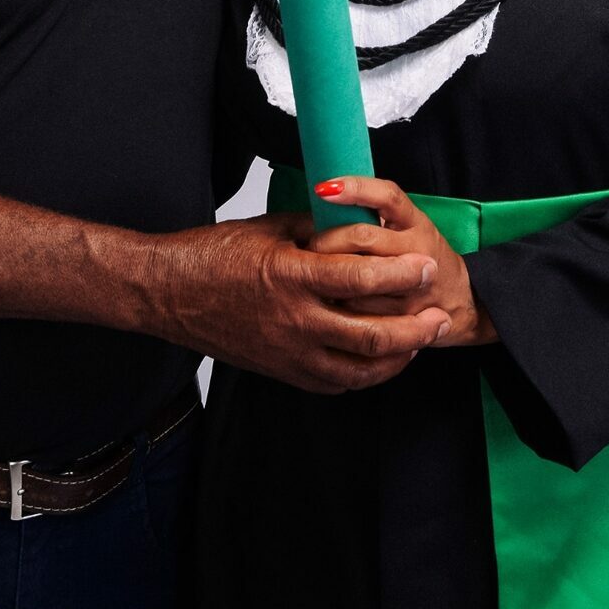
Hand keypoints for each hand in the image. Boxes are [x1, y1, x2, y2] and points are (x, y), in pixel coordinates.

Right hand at [156, 211, 450, 394]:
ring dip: (397, 357)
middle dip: (415, 328)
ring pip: (358, 369)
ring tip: (420, 341)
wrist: (169, 293)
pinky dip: (364, 374)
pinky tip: (379, 360)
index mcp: (290, 276)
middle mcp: (292, 320)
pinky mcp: (281, 371)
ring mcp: (287, 352)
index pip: (359, 280)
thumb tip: (357, 226)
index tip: (426, 266)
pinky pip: (334, 383)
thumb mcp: (269, 229)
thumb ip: (317, 230)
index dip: (400, 275)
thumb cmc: (212, 255)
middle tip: (440, 317)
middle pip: (370, 335)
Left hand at [310, 176, 497, 347]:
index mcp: (416, 223)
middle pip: (363, 237)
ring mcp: (413, 286)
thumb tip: (324, 201)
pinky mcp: (407, 318)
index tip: (324, 188)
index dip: (355, 190)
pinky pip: (363, 312)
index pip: (386, 196)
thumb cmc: (422, 257)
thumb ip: (375, 216)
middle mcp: (418, 250)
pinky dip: (341, 303)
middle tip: (311, 245)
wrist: (463, 300)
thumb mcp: (409, 228)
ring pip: (358, 277)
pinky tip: (329, 299)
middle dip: (327, 240)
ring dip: (329, 275)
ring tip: (315, 273)